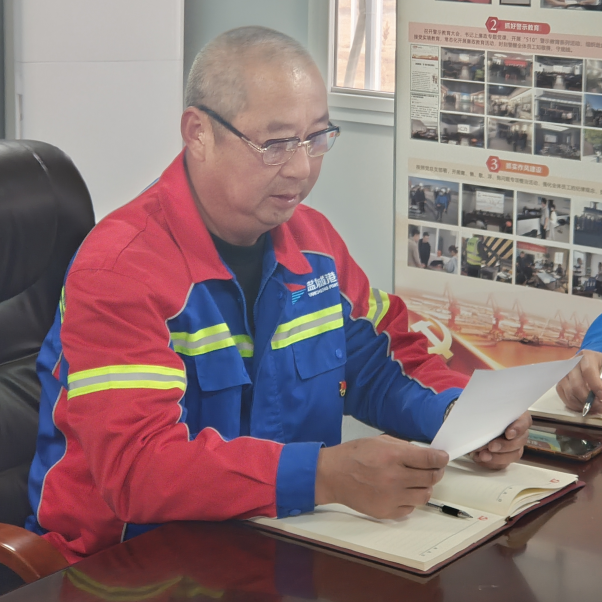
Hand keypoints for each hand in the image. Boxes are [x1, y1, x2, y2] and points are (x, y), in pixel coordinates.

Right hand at [315, 436, 447, 519]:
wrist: (332, 475)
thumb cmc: (354, 455)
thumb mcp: (379, 441)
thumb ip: (404, 447)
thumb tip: (426, 454)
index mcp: (393, 455)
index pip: (429, 459)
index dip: (440, 458)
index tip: (442, 458)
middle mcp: (394, 477)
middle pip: (431, 478)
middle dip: (435, 471)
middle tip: (432, 469)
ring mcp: (391, 497)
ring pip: (424, 495)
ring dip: (424, 487)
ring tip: (415, 481)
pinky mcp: (386, 512)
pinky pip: (410, 508)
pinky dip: (409, 500)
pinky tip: (400, 491)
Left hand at [470, 412, 530, 469]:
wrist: (473, 424)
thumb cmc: (481, 413)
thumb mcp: (484, 409)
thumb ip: (487, 412)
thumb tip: (480, 417)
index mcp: (516, 416)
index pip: (524, 421)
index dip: (518, 428)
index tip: (508, 434)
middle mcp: (518, 432)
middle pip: (520, 441)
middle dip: (504, 446)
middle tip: (491, 446)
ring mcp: (514, 446)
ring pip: (514, 455)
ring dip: (498, 457)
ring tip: (483, 455)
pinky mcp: (505, 457)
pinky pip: (503, 464)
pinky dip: (491, 463)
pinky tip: (479, 458)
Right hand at [556, 350, 601, 413]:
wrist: (592, 363)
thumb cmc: (601, 366)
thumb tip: (601, 395)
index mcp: (587, 356)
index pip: (588, 371)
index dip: (596, 386)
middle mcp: (572, 363)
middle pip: (577, 385)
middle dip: (589, 400)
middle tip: (600, 407)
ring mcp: (564, 373)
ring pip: (569, 392)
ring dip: (582, 404)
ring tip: (594, 409)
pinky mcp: (560, 382)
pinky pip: (563, 396)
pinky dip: (574, 405)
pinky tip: (584, 407)